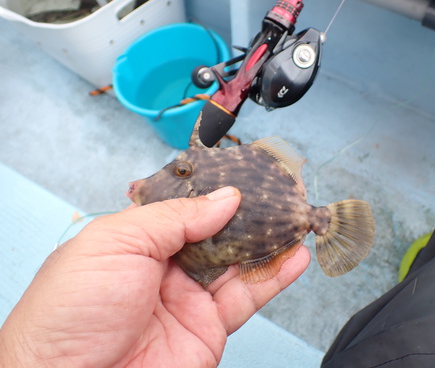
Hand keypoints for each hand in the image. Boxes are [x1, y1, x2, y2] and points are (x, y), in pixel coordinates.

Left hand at [0, 187, 309, 367]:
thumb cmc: (71, 312)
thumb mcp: (118, 242)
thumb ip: (175, 217)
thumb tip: (224, 198)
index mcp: (137, 239)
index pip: (185, 206)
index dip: (215, 190)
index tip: (245, 174)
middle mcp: (165, 266)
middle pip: (217, 232)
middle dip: (248, 214)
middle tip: (279, 193)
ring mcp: (189, 297)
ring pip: (238, 262)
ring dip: (269, 241)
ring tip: (296, 218)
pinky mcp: (209, 327)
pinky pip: (249, 296)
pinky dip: (276, 276)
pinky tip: (295, 257)